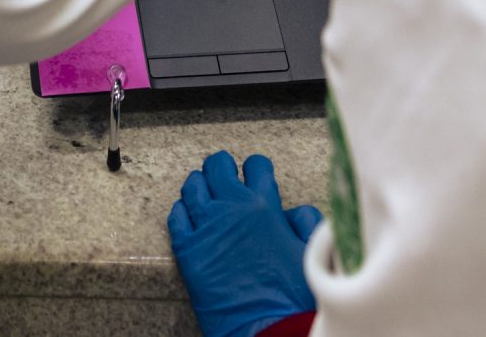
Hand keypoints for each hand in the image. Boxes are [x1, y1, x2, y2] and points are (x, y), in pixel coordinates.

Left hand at [167, 151, 321, 336]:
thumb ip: (302, 221)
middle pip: (217, 166)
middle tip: (224, 173)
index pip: (255, 165)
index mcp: (265, 205)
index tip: (254, 171)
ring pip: (193, 187)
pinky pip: (176, 217)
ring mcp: (206, 227)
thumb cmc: (291, 295)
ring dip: (199, 184)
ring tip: (202, 188)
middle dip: (222, 167)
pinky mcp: (188, 250)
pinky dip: (180, 210)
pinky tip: (187, 213)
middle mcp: (233, 209)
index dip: (255, 167)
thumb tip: (291, 211)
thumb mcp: (308, 249)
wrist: (268, 327)